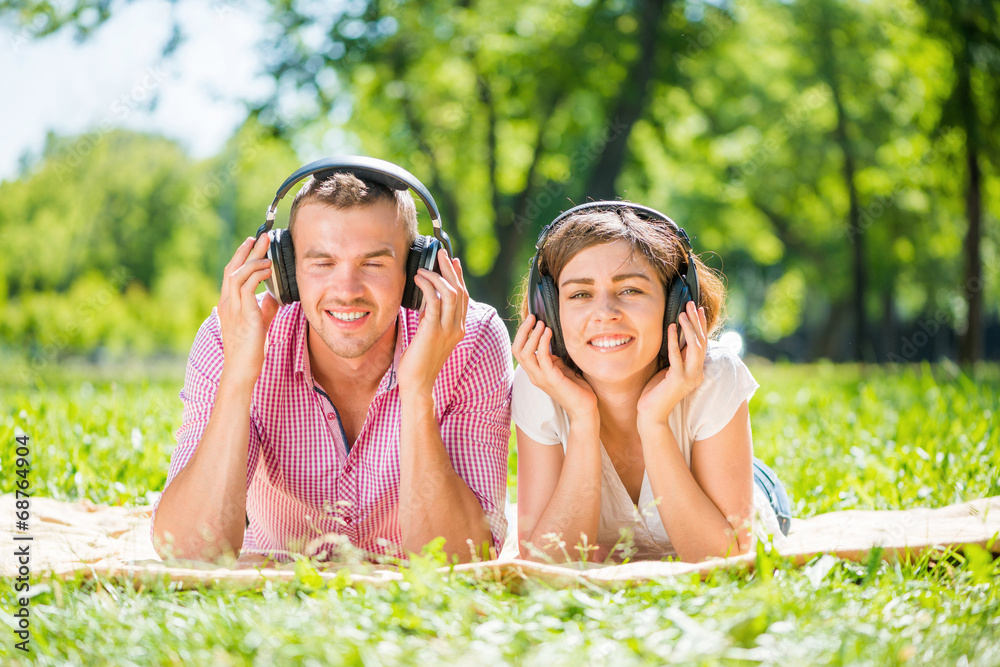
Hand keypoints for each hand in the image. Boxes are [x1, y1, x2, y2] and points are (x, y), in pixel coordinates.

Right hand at [217, 235, 279, 383]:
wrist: (241, 369)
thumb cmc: (249, 349)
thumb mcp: (258, 322)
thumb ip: (263, 307)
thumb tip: (272, 295)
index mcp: (229, 304)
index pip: (232, 273)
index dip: (242, 257)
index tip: (253, 244)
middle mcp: (228, 303)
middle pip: (233, 268)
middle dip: (247, 250)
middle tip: (261, 235)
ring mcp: (233, 308)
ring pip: (237, 274)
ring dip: (253, 259)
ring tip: (266, 249)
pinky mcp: (243, 314)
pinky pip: (246, 287)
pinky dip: (257, 274)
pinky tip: (268, 269)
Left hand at [397, 249, 468, 393]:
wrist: (417, 383)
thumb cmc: (418, 362)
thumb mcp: (428, 334)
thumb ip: (431, 317)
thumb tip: (426, 297)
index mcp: (458, 328)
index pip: (463, 297)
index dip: (458, 277)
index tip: (452, 261)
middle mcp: (457, 327)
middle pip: (459, 291)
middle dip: (450, 269)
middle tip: (441, 254)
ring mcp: (448, 330)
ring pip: (450, 293)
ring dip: (437, 276)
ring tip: (423, 268)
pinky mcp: (434, 331)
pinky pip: (434, 301)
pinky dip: (427, 286)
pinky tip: (418, 280)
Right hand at [512, 314, 597, 422]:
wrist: (584, 407)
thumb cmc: (574, 386)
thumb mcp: (560, 367)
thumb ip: (551, 356)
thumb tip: (549, 338)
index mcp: (534, 372)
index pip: (518, 350)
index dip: (522, 334)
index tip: (531, 320)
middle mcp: (533, 375)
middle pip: (517, 350)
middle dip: (523, 331)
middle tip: (532, 317)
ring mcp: (541, 378)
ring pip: (525, 353)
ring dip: (532, 335)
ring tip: (541, 323)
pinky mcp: (551, 379)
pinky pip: (542, 357)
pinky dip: (543, 342)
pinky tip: (549, 332)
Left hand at [637, 301, 707, 427]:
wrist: (651, 414)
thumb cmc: (656, 391)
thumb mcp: (668, 369)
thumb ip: (676, 356)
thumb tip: (676, 336)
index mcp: (696, 370)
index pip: (702, 343)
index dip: (701, 325)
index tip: (698, 308)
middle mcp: (696, 373)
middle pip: (702, 342)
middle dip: (697, 321)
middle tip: (692, 303)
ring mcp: (689, 377)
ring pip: (695, 347)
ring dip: (689, 328)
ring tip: (682, 312)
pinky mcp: (677, 380)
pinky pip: (677, 356)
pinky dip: (674, 340)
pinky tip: (671, 327)